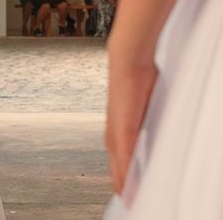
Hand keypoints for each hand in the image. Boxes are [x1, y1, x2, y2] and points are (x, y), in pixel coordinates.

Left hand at [105, 59, 157, 193]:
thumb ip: (146, 123)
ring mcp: (115, 133)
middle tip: (130, 202)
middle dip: (123, 186)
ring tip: (130, 200)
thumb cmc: (137, 80)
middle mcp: (112, 134)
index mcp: (116, 130)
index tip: (129, 193)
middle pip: (116, 169)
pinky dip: (126, 174)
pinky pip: (124, 158)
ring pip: (118, 167)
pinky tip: (128, 188)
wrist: (128, 61)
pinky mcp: (122, 129)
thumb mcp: (143, 108)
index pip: (118, 162)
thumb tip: (151, 129)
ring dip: (124, 185)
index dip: (124, 178)